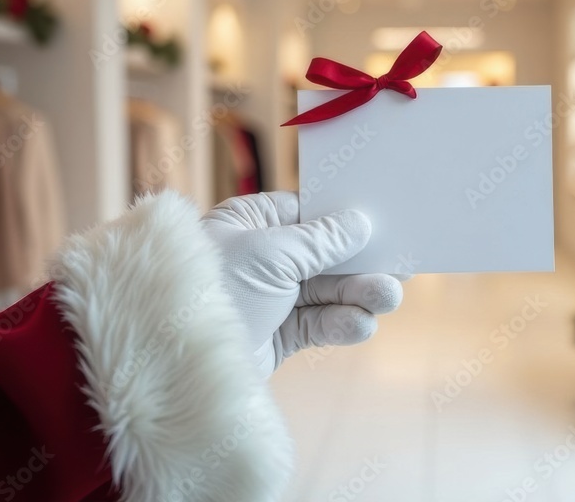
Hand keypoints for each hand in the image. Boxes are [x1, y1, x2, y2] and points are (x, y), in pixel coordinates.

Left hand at [201, 192, 403, 376]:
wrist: (172, 360)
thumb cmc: (213, 288)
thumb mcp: (271, 254)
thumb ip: (321, 240)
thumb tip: (360, 223)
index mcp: (250, 223)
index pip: (308, 215)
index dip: (346, 221)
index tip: (385, 224)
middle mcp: (259, 258)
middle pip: (324, 257)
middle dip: (360, 264)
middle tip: (402, 267)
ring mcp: (269, 299)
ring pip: (325, 293)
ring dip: (357, 295)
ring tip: (388, 298)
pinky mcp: (275, 336)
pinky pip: (317, 324)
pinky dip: (339, 324)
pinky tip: (361, 324)